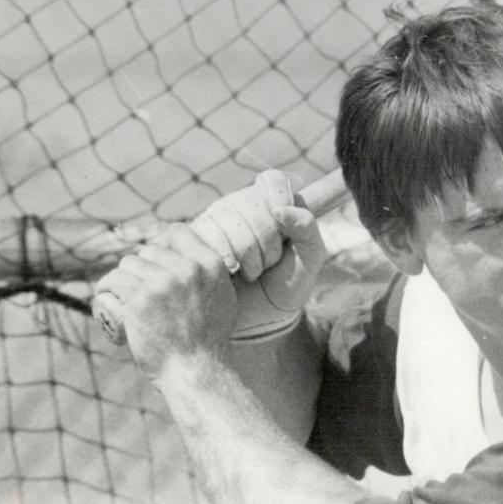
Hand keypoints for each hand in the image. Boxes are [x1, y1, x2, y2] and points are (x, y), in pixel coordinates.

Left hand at [94, 223, 237, 379]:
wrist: (195, 370)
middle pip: (150, 250)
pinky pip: (114, 281)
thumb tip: (196, 257)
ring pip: (129, 264)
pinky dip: (107, 288)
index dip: (163, 243)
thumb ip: (212, 276)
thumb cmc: (208, 340)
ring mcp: (162, 283)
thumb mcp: (223, 299)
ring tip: (121, 293)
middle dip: (141, 266)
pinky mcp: (139, 300)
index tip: (156, 260)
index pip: (178, 232)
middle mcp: (188, 269)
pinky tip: (105, 294)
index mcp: (211, 265)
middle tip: (138, 287)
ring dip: (122, 276)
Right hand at [192, 170, 326, 341]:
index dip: (279, 203)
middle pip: (252, 204)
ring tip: (249, 273)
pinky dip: (224, 260)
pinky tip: (229, 275)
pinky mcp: (193, 237)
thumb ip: (308, 230)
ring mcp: (215, 219)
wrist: (255, 322)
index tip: (285, 235)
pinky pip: (207, 236)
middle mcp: (241, 204)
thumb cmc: (284, 287)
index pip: (272, 181)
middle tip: (268, 264)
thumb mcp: (309, 261)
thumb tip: (281, 209)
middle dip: (267, 243)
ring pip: (229, 221)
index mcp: (272, 202)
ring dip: (247, 256)